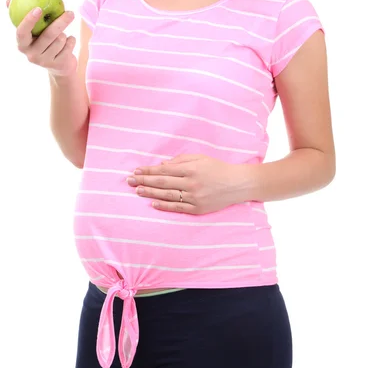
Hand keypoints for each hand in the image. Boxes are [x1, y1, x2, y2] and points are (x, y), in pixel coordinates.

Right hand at [6, 0, 76, 76]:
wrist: (58, 66)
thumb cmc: (42, 41)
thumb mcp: (32, 31)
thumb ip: (21, 16)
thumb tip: (8, 0)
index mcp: (22, 44)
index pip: (21, 32)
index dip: (28, 21)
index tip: (38, 8)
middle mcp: (31, 55)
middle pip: (48, 35)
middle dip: (60, 22)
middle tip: (70, 12)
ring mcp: (45, 61)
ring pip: (60, 40)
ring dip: (65, 34)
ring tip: (62, 35)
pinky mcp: (58, 64)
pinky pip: (69, 46)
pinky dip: (71, 40)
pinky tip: (68, 41)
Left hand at [127, 154, 246, 214]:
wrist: (238, 184)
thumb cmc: (218, 168)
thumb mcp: (200, 158)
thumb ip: (181, 160)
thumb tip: (162, 165)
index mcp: (191, 169)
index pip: (164, 170)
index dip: (149, 170)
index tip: (136, 170)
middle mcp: (191, 183)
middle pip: (162, 182)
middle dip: (144, 180)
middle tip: (129, 180)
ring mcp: (194, 197)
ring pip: (167, 195)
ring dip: (150, 193)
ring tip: (137, 190)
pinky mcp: (198, 209)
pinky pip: (177, 208)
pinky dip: (164, 205)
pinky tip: (152, 203)